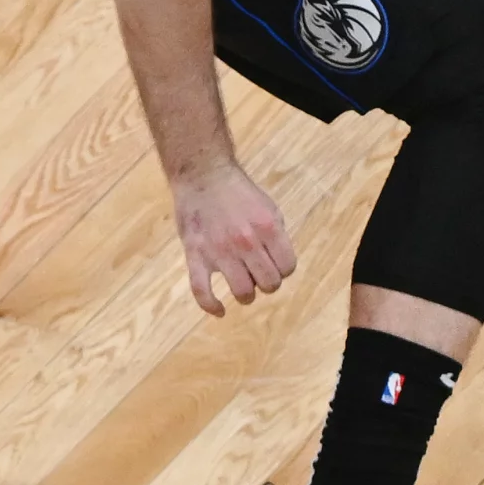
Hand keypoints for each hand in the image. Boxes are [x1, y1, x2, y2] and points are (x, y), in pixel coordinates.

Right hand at [171, 161, 297, 316]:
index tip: (273, 262)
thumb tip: (280, 261)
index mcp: (268, 228)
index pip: (287, 268)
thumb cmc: (238, 191)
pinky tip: (220, 309)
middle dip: (266, 282)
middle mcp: (246, 242)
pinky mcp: (196, 255)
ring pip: (242, 292)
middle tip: (257, 273)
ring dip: (246, 294)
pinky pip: (202, 290)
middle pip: (269, 284)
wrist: (202, 174)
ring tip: (242, 285)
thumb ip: (277, 235)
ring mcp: (220, 251)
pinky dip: (211, 305)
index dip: (282, 269)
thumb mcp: (268, 207)